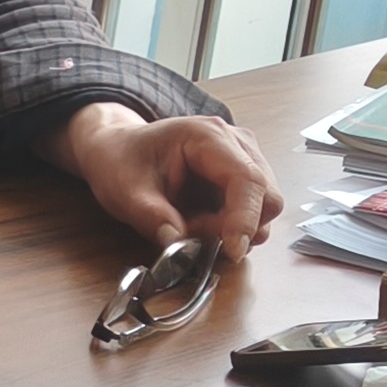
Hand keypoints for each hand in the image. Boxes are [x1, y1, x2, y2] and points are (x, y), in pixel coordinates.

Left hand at [47, 103, 284, 259]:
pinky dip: (228, 226)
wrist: (119, 148)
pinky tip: (198, 220)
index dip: (245, 218)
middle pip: (267, 197)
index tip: (232, 250)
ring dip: (231, 229)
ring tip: (189, 223)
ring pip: (263, 208)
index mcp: (208, 136)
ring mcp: (245, 159)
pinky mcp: (242, 177)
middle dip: (237, 227)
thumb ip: (151, 217)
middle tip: (193, 235)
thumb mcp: (125, 191)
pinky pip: (251, 212)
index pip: (247, 180)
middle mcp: (237, 143)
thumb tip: (178, 245)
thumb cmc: (122, 160)